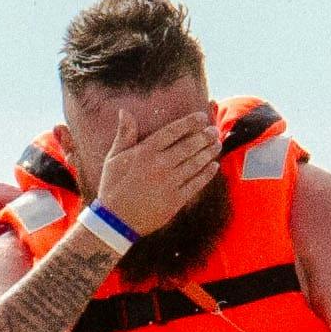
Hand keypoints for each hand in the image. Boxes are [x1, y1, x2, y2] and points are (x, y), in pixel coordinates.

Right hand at [95, 106, 229, 238]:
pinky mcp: (175, 200)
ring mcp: (169, 183)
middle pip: (188, 146)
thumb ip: (124, 134)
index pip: (172, 132)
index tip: (202, 117)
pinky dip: (207, 174)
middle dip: (204, 136)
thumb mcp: (113, 158)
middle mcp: (159, 165)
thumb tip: (124, 111)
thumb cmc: (113, 187)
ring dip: (208, 152)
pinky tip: (214, 166)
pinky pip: (196, 184)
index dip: (189, 123)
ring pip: (195, 163)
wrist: (115, 221)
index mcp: (145, 152)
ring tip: (217, 144)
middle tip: (214, 130)